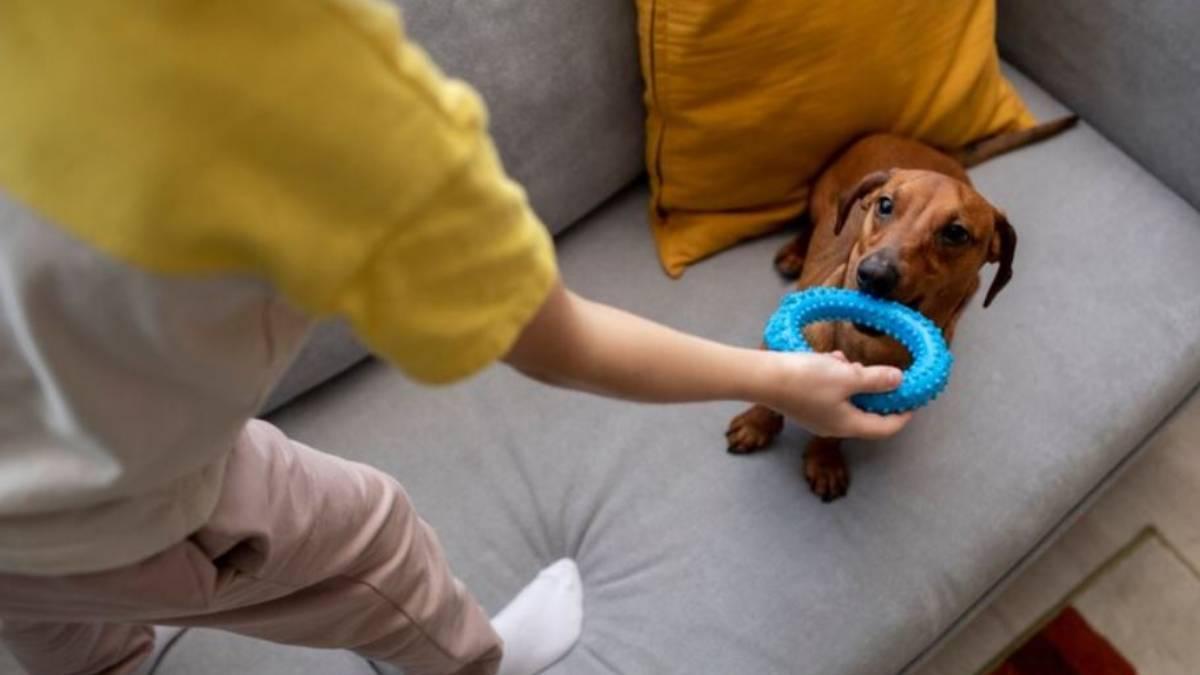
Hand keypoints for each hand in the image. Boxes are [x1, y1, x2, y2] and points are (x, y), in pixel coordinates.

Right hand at [756, 350, 911, 438]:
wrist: (762, 378)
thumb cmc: (806, 380)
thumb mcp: (848, 376)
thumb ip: (876, 380)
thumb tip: (899, 381)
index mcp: (848, 424)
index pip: (885, 428)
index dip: (902, 415)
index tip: (913, 401)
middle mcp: (833, 425)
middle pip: (865, 412)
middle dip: (872, 389)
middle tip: (876, 372)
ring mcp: (816, 415)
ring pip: (846, 397)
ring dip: (850, 378)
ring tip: (842, 360)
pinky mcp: (803, 403)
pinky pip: (828, 391)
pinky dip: (833, 377)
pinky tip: (826, 360)